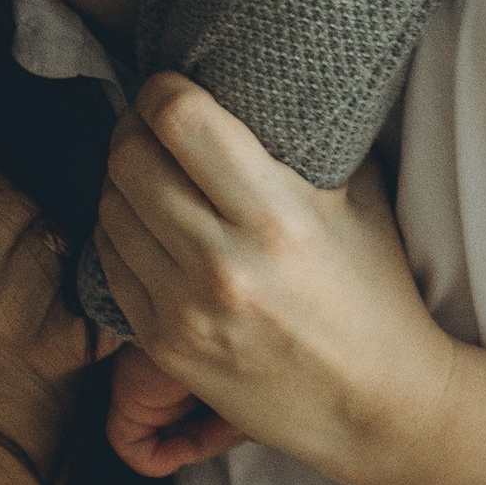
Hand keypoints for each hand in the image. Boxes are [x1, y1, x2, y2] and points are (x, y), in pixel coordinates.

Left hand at [95, 75, 485, 484]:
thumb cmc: (376, 293)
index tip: (172, 87)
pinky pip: (109, 264)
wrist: (375, 403)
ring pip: (109, 208)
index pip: (179, 120)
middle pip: (129, 158)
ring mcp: (185, 308)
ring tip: (150, 174)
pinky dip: (119, 233)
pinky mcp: (164, 344)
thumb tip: (252, 81)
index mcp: (276, 215)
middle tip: (154, 126)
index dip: (163, 89)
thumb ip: (304, 145)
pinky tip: (147, 226)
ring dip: (121, 180)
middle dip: (134, 129)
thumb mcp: (358, 203)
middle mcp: (222, 262)